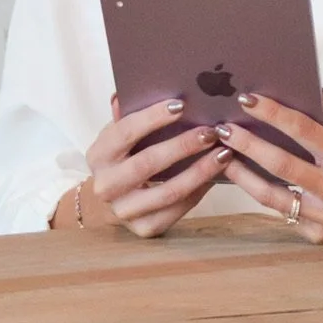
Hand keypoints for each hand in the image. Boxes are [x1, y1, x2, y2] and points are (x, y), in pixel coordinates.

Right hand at [59, 96, 230, 237]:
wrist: (112, 199)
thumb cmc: (123, 155)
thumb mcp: (119, 133)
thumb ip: (126, 113)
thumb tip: (126, 93)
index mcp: (99, 155)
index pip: (125, 132)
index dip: (152, 118)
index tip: (181, 105)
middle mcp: (106, 186)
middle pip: (148, 163)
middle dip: (183, 145)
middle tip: (211, 131)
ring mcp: (124, 211)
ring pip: (167, 192)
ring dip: (200, 171)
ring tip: (224, 153)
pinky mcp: (144, 229)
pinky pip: (177, 210)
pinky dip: (199, 191)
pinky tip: (216, 175)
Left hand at [215, 91, 322, 247]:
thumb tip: (307, 91)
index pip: (303, 130)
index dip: (273, 114)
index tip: (248, 100)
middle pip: (280, 164)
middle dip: (247, 144)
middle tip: (223, 128)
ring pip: (272, 195)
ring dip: (242, 174)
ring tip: (221, 156)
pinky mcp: (315, 235)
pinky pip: (282, 212)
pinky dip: (262, 195)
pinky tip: (245, 180)